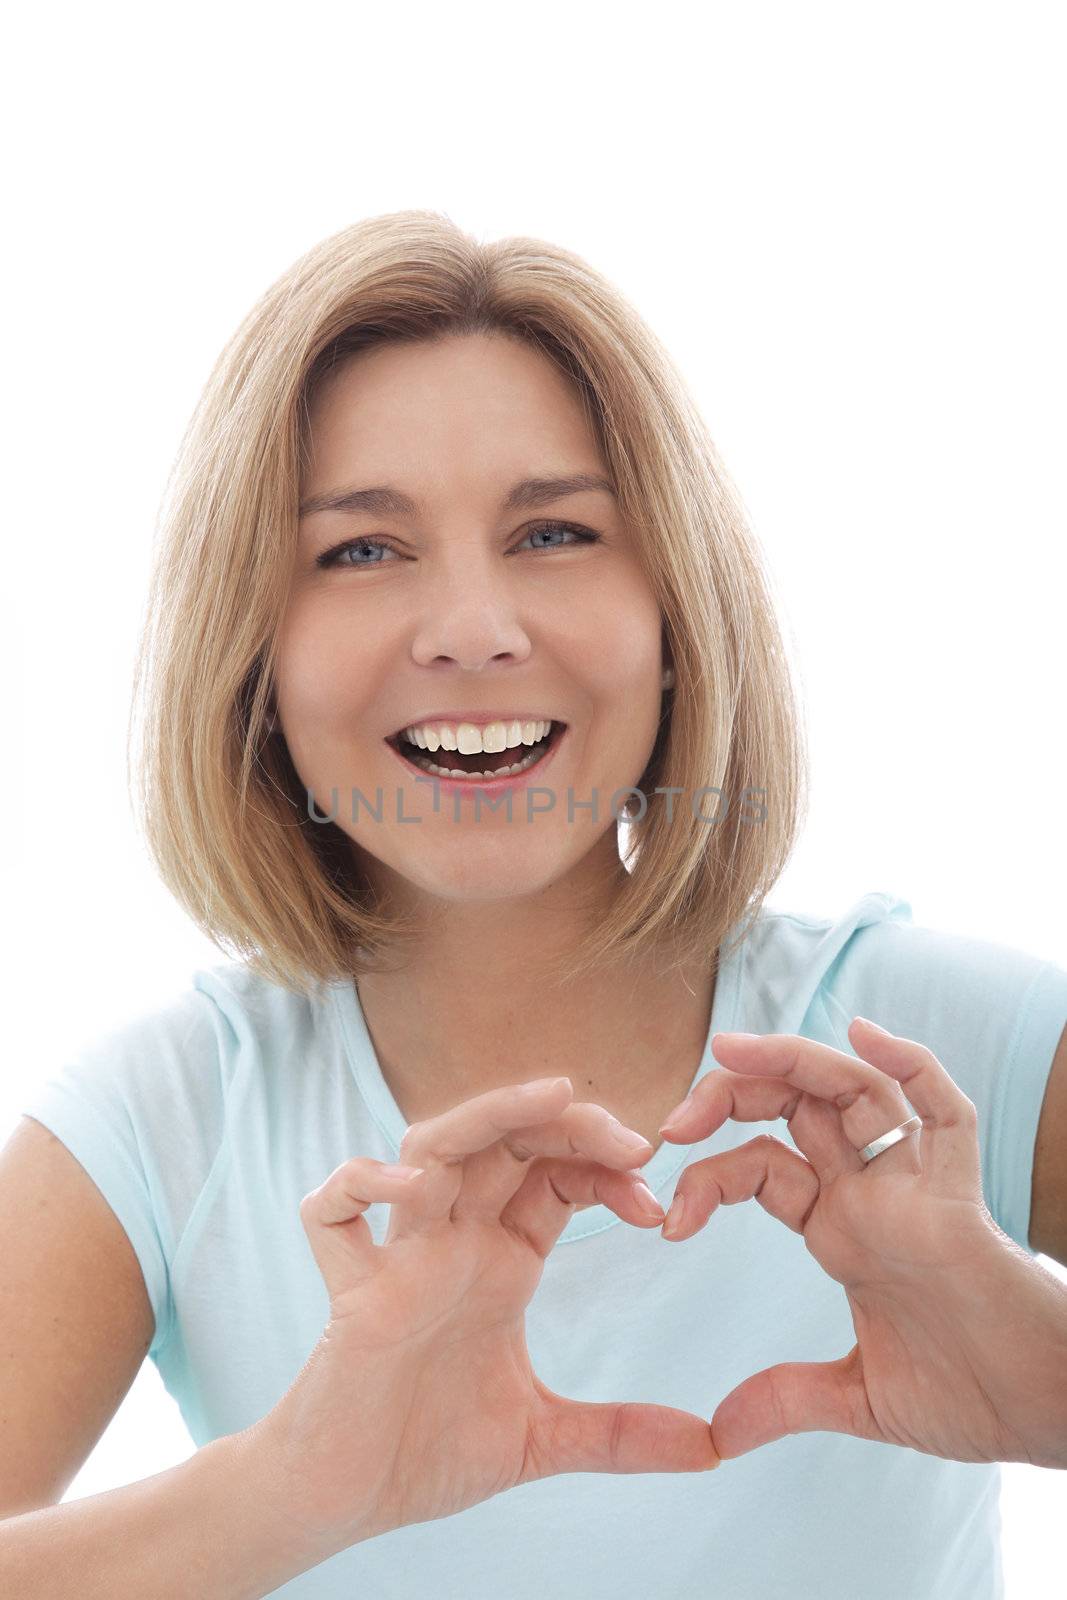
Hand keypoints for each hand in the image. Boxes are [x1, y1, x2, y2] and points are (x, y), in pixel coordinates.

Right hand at [262, 1076, 718, 1558]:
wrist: (346, 1502)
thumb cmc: (428, 1454)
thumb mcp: (543, 1440)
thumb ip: (623, 1435)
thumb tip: (714, 1449)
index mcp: (497, 1263)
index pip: (555, 1177)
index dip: (607, 1170)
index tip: (658, 1207)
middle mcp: (451, 1244)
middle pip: (503, 1142)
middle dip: (566, 1124)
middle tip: (631, 1139)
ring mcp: (397, 1261)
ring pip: (429, 1148)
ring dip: (485, 1115)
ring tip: (548, 1097)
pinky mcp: (347, 1294)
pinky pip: (332, 1213)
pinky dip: (360, 1184)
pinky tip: (410, 1189)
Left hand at [657, 1019, 1066, 1466]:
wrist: (1042, 1415)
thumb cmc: (970, 1395)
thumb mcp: (858, 1397)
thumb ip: (787, 1399)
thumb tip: (717, 1435)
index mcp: (842, 1229)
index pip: (761, 1168)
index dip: (707, 1176)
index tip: (666, 1220)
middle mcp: (871, 1193)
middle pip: (795, 1108)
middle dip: (732, 1095)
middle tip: (675, 1120)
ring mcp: (914, 1185)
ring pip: (852, 1090)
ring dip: (790, 1060)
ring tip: (732, 1048)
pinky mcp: (960, 1192)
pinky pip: (943, 1111)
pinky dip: (910, 1065)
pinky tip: (867, 1035)